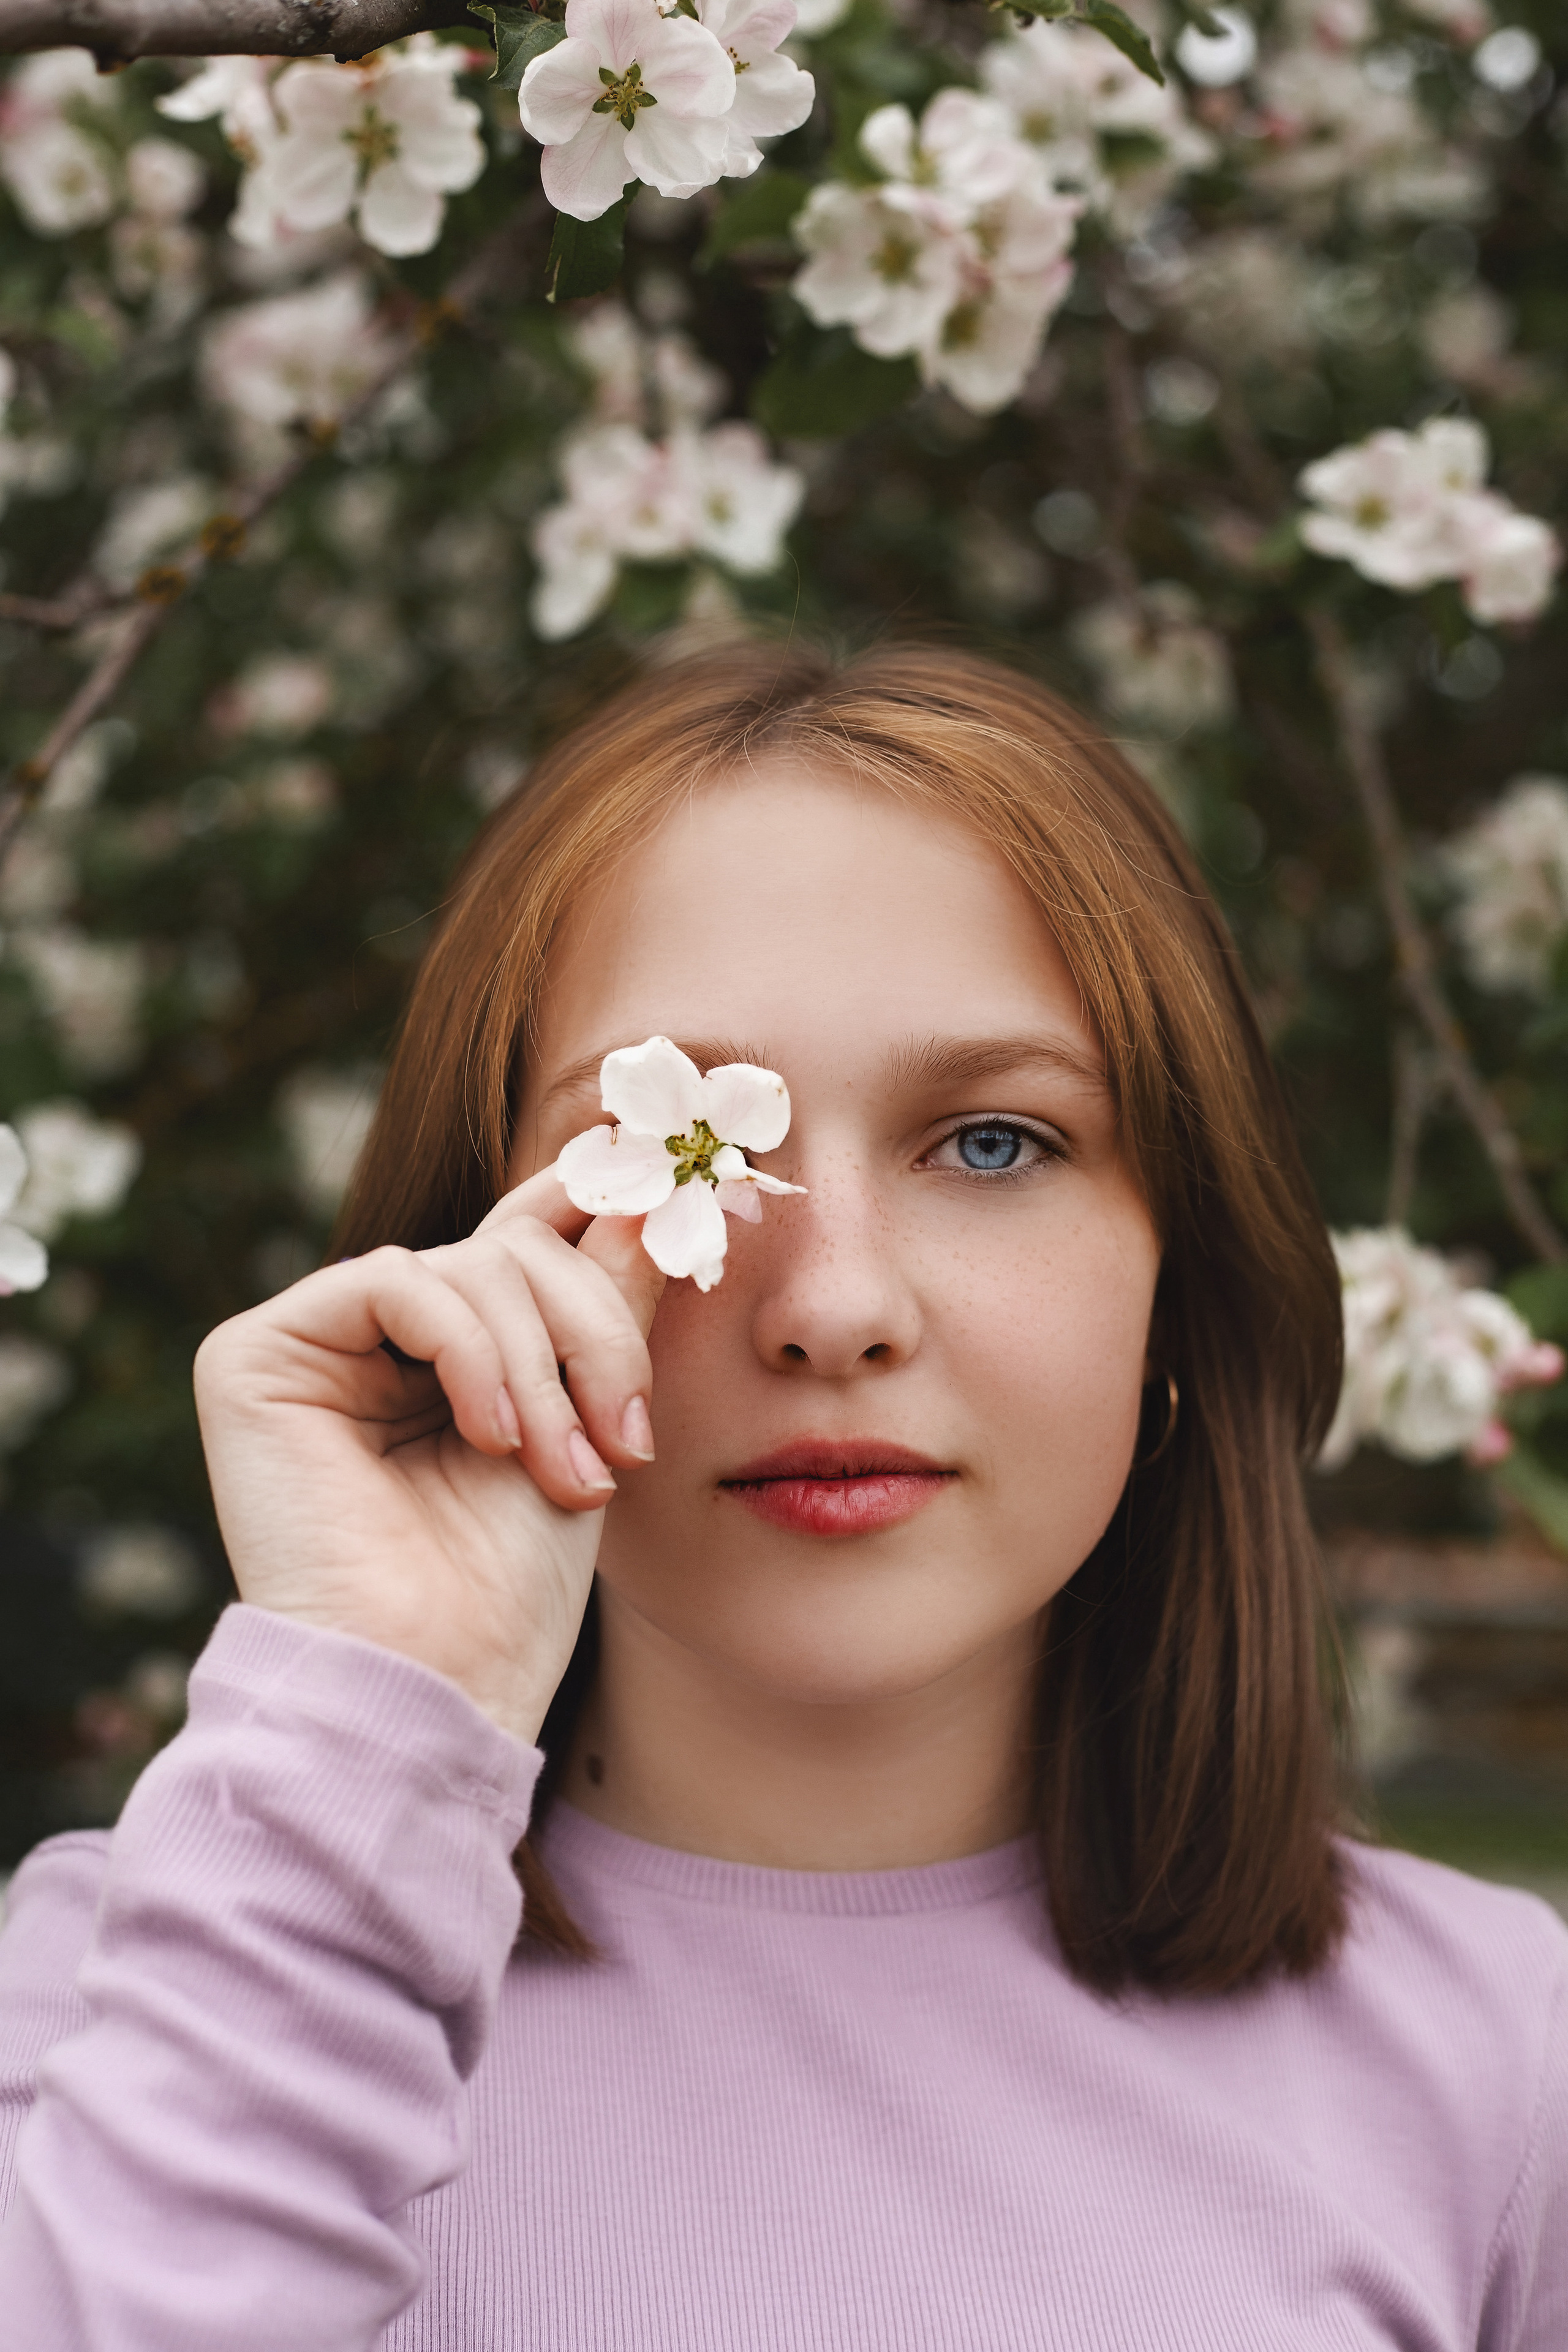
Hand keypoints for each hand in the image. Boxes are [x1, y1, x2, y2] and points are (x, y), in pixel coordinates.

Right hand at [192, 1170, 663, 1742]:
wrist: (436, 1684)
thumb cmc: (511, 1587)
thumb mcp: (593, 1423)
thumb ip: (610, 1300)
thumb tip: (651, 1184)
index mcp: (454, 1350)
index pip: (529, 1234)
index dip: (596, 1206)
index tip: (676, 1190)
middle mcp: (380, 1337)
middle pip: (516, 1249)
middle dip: (593, 1338)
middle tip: (625, 1444)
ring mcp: (316, 1342)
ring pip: (469, 1263)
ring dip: (542, 1367)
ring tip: (561, 1473)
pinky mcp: (257, 1354)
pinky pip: (395, 1282)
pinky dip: (467, 1351)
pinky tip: (487, 1436)